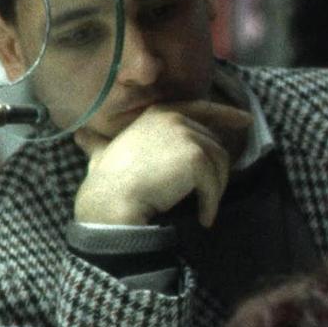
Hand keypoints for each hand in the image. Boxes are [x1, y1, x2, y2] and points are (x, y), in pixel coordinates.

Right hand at [73, 101, 251, 227]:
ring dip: (214, 191)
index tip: (247, 120)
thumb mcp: (102, 153)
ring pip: (220, 165)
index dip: (226, 114)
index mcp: (158, 114)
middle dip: (216, 172)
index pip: (201, 108)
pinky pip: (215, 184)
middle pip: (215, 145)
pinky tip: (204, 218)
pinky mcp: (196, 157)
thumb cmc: (106, 181)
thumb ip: (99, 143)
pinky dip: (212, 204)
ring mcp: (186, 136)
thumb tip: (80, 137)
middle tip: (208, 195)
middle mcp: (175, 119)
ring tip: (204, 208)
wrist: (112, 200)